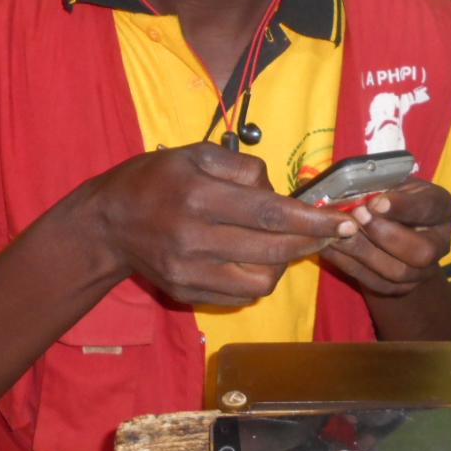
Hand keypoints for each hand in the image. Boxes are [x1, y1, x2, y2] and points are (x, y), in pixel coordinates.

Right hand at [71, 142, 359, 306]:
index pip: (269, 213)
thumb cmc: (154, 180)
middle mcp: (194, 239)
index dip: (312, 220)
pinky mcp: (186, 294)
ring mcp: (189, 273)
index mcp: (198, 197)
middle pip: (271, 249)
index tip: (344, 221)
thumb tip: (277, 190)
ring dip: (284, 264)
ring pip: (260, 282)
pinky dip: (257, 279)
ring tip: (286, 244)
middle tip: (333, 232)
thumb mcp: (193, 154)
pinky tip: (256, 259)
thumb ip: (239, 167)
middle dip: (312, 242)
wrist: (106, 224)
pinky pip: (239, 295)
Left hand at [319, 178, 450, 296]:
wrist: (388, 226)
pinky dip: (349, 265)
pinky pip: (376, 282)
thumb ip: (380, 188)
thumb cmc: (389, 195)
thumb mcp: (390, 182)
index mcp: (442, 209)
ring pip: (398, 272)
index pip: (429, 208)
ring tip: (337, 233)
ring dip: (364, 252)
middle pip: (422, 252)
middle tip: (356, 216)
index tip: (375, 202)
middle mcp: (440, 243)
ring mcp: (423, 270)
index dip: (403, 207)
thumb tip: (360, 197)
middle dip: (385, 236)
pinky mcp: (401, 287)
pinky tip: (329, 248)